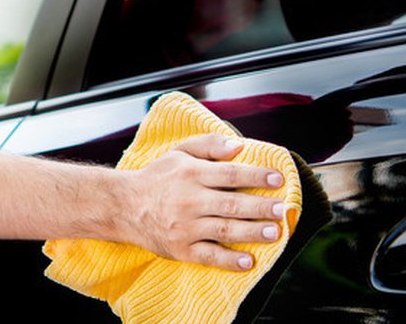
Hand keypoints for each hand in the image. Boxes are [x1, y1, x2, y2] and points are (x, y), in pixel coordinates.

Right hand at [121, 133, 286, 270]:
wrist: (124, 206)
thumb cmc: (157, 177)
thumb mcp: (178, 152)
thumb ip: (209, 145)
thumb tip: (238, 146)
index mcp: (191, 174)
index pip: (229, 174)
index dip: (255, 177)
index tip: (278, 179)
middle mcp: (189, 200)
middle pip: (231, 204)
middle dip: (259, 207)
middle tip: (282, 209)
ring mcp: (185, 227)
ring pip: (224, 229)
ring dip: (251, 232)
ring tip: (274, 233)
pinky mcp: (181, 249)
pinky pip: (209, 256)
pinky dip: (229, 260)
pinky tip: (248, 261)